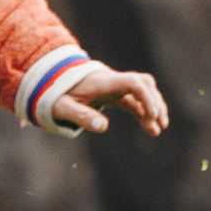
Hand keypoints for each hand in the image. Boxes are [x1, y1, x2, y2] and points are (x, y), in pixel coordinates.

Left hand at [50, 66, 168, 135]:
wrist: (51, 82)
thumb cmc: (56, 95)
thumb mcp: (63, 107)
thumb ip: (81, 116)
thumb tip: (103, 127)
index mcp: (104, 82)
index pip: (133, 82)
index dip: (146, 96)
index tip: (151, 114)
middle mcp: (113, 81)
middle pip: (144, 84)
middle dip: (155, 102)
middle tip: (160, 123)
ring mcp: (115, 87)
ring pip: (144, 92)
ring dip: (154, 108)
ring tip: (160, 128)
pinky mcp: (114, 94)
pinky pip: (135, 101)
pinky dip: (144, 113)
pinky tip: (151, 129)